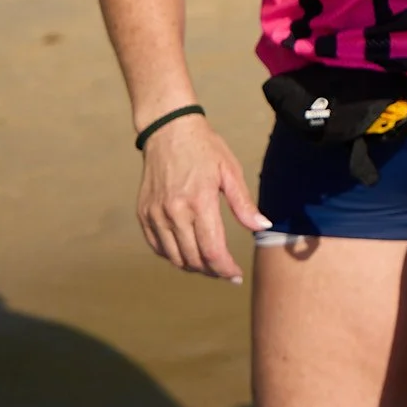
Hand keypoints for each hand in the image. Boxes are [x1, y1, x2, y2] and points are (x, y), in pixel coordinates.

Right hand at [137, 113, 271, 283]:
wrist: (168, 131)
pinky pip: (158, 246)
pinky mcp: (144, 214)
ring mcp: (155, 215)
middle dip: (213, 271)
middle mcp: (174, 212)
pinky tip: (188, 252)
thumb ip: (244, 204)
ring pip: (174, 257)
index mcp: (199, 202)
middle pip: (194, 259)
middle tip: (227, 272)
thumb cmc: (205, 149)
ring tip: (210, 265)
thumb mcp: (231, 171)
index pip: (213, 250)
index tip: (236, 275)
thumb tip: (262, 227)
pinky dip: (173, 256)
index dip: (226, 268)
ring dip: (194, 266)